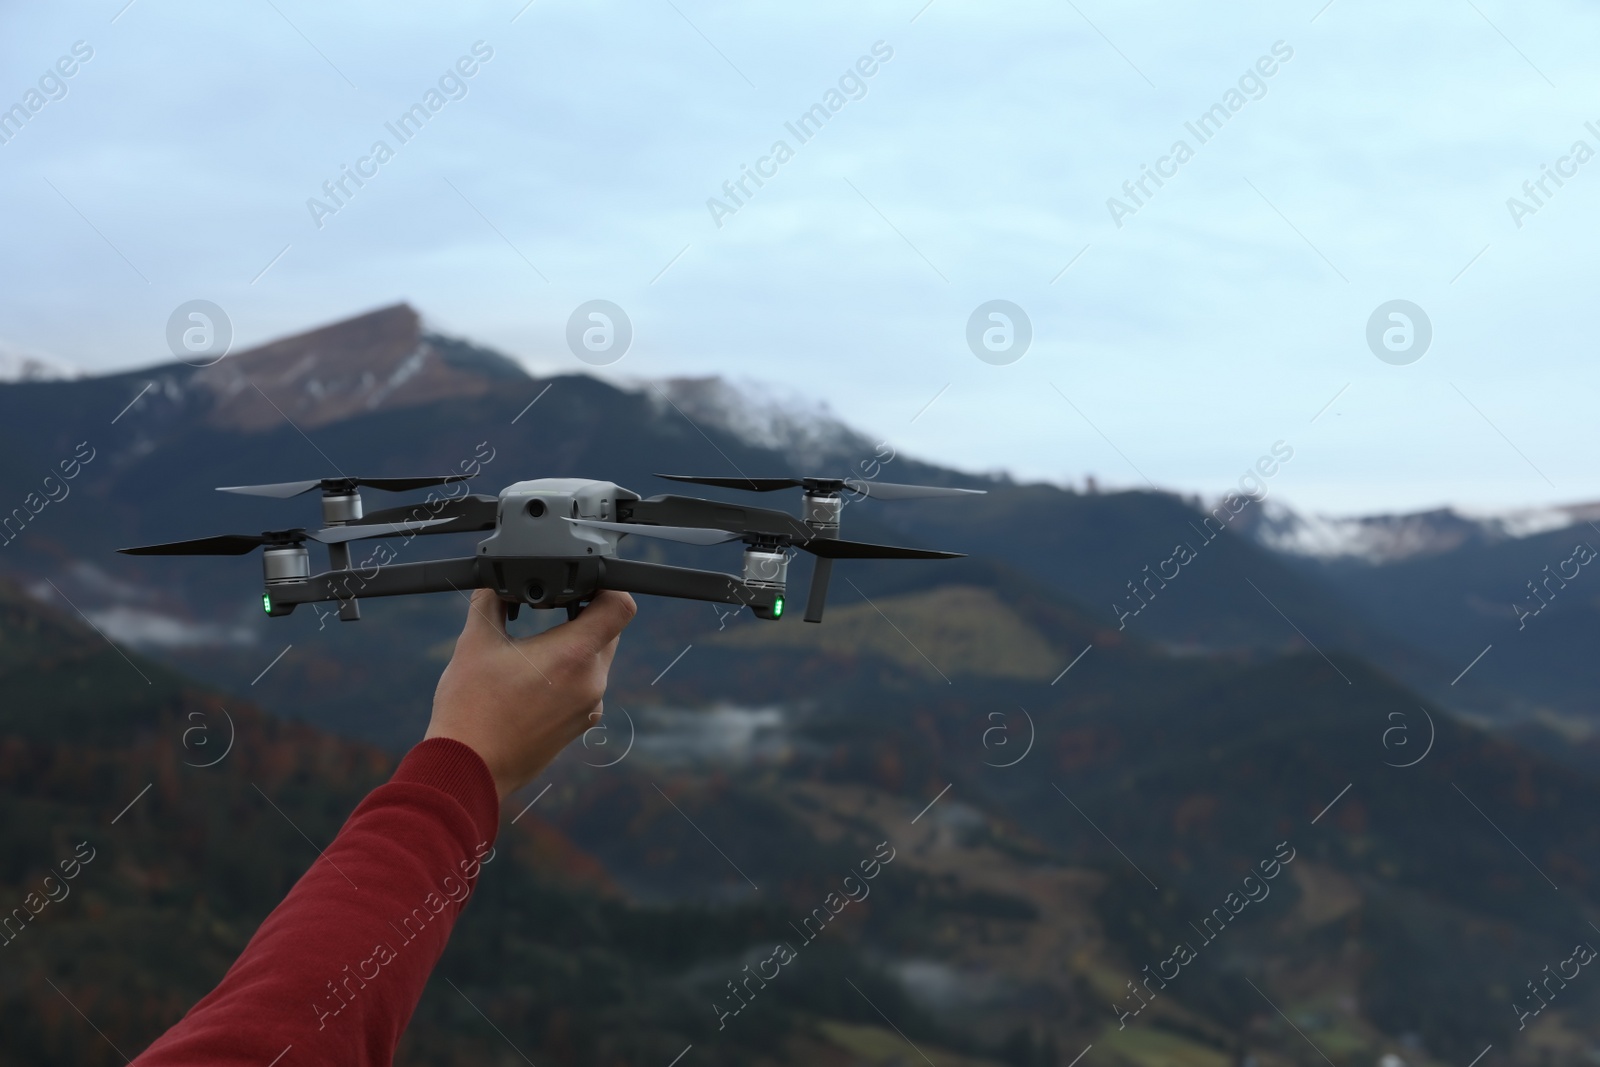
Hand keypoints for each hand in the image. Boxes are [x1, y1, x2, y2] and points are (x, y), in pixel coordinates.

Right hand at [425, 588, 636, 800]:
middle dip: (584, 614)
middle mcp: (592, 682)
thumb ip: (491, 601)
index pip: (620, 606)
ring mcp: (589, 708)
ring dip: (573, 646)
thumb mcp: (475, 642)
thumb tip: (496, 581)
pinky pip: (586, 687)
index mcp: (573, 655)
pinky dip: (568, 674)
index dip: (607, 587)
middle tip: (549, 608)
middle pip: (608, 631)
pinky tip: (533, 679)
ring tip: (533, 647)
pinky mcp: (580, 726)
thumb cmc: (470, 709)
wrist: (467, 769)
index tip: (583, 583)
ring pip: (595, 660)